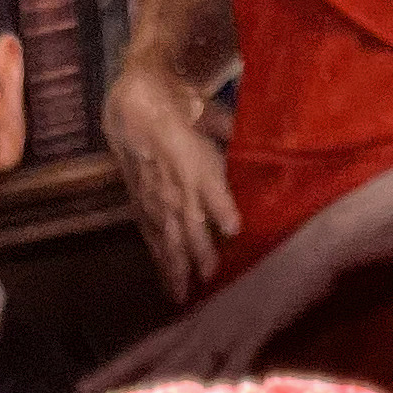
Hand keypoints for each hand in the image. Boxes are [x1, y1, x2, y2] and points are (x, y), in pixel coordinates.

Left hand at [80, 226, 330, 392]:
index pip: (145, 348)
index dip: (115, 368)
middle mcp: (204, 326)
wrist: (310, 253)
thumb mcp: (238, 319)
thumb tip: (203, 378)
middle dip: (123, 383)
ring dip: (165, 390)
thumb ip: (218, 348)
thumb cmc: (275, 287)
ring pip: (189, 364)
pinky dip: (224, 384)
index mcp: (196, 322)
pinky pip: (236, 362)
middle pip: (157, 361)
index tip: (83, 386)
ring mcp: (229, 328)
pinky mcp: (257, 329)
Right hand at [104, 60, 239, 300]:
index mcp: (188, 154)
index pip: (206, 183)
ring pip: (165, 234)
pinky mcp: (139, 203)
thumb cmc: (177, 100)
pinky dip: (159, 259)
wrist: (132, 98)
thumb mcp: (207, 110)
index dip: (219, 206)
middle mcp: (170, 180)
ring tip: (184, 295)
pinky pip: (150, 234)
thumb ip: (228, 132)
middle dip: (198, 250)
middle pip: (185, 219)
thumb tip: (260, 147)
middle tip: (211, 277)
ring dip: (175, 265)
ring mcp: (152, 195)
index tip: (233, 229)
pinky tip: (167, 280)